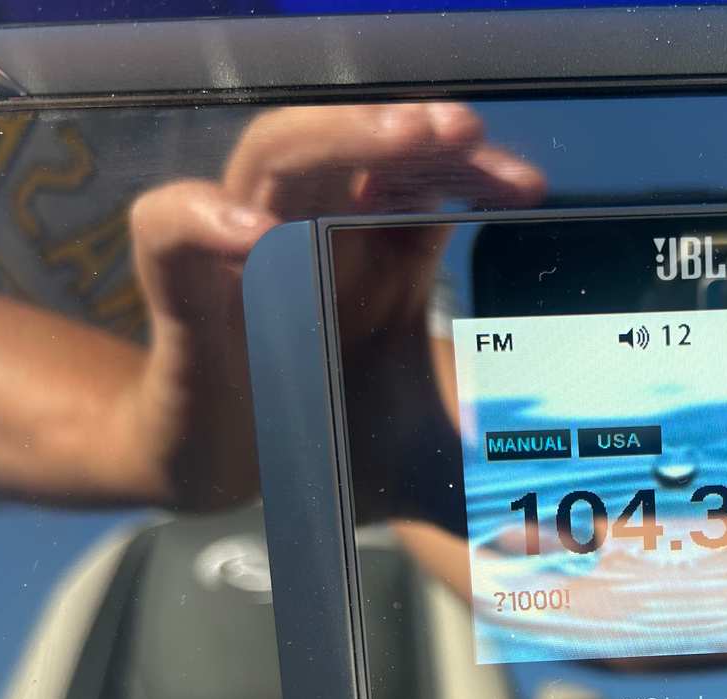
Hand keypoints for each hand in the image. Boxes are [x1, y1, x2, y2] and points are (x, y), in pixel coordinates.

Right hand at [123, 103, 544, 509]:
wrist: (216, 473)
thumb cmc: (314, 444)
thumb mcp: (418, 464)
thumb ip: (483, 488)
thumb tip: (558, 540)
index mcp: (374, 262)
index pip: (426, 183)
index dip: (470, 172)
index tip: (529, 192)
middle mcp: (312, 237)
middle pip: (356, 147)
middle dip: (410, 130)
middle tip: (466, 131)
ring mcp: (241, 253)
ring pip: (274, 156)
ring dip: (338, 138)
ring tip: (401, 138)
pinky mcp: (182, 293)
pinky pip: (168, 226)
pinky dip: (203, 217)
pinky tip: (257, 236)